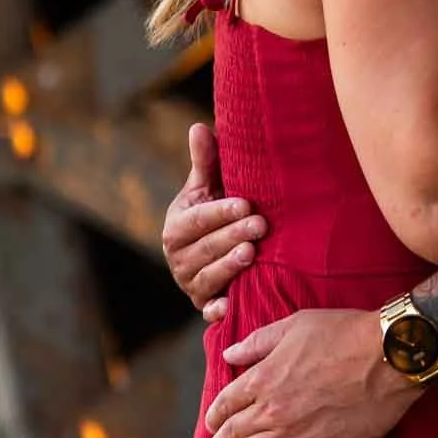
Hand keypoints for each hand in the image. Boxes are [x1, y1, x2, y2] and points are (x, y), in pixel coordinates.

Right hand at [161, 123, 266, 320]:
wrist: (215, 253)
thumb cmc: (215, 212)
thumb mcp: (207, 188)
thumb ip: (205, 161)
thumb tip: (200, 126)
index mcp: (176, 226)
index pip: (196, 220)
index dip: (219, 212)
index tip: (245, 203)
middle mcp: (177, 256)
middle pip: (204, 248)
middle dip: (232, 236)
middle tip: (261, 225)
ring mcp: (189, 283)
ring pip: (207, 276)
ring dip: (228, 267)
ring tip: (251, 253)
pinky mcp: (203, 305)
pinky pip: (207, 311)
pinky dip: (217, 311)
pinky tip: (230, 307)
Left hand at [205, 308, 419, 437]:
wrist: (388, 356)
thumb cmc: (345, 333)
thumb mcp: (296, 325)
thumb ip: (259, 341)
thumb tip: (229, 355)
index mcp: (264, 377)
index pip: (226, 402)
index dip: (215, 414)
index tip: (212, 421)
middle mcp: (271, 410)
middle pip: (233, 431)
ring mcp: (294, 436)